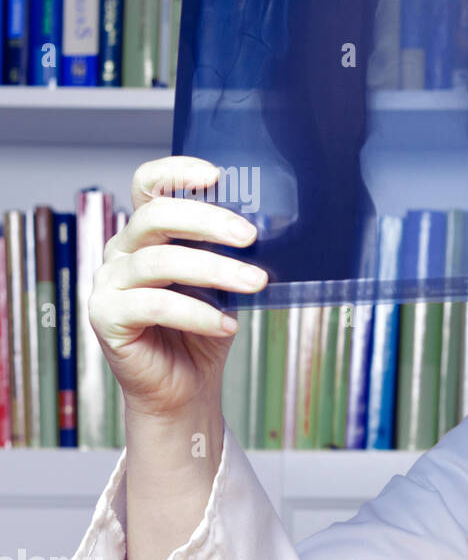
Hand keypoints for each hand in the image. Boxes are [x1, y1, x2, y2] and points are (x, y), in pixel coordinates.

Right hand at [89, 156, 267, 421]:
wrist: (185, 386)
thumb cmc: (205, 329)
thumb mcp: (223, 284)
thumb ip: (230, 254)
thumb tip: (268, 230)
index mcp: (147, 234)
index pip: (148, 186)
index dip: (175, 173)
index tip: (215, 175)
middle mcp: (122, 251)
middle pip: (155, 217)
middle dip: (207, 221)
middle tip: (250, 236)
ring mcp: (109, 283)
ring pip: (159, 263)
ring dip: (215, 270)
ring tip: (255, 282)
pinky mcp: (106, 317)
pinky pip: (154, 306)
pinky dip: (198, 314)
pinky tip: (229, 325)